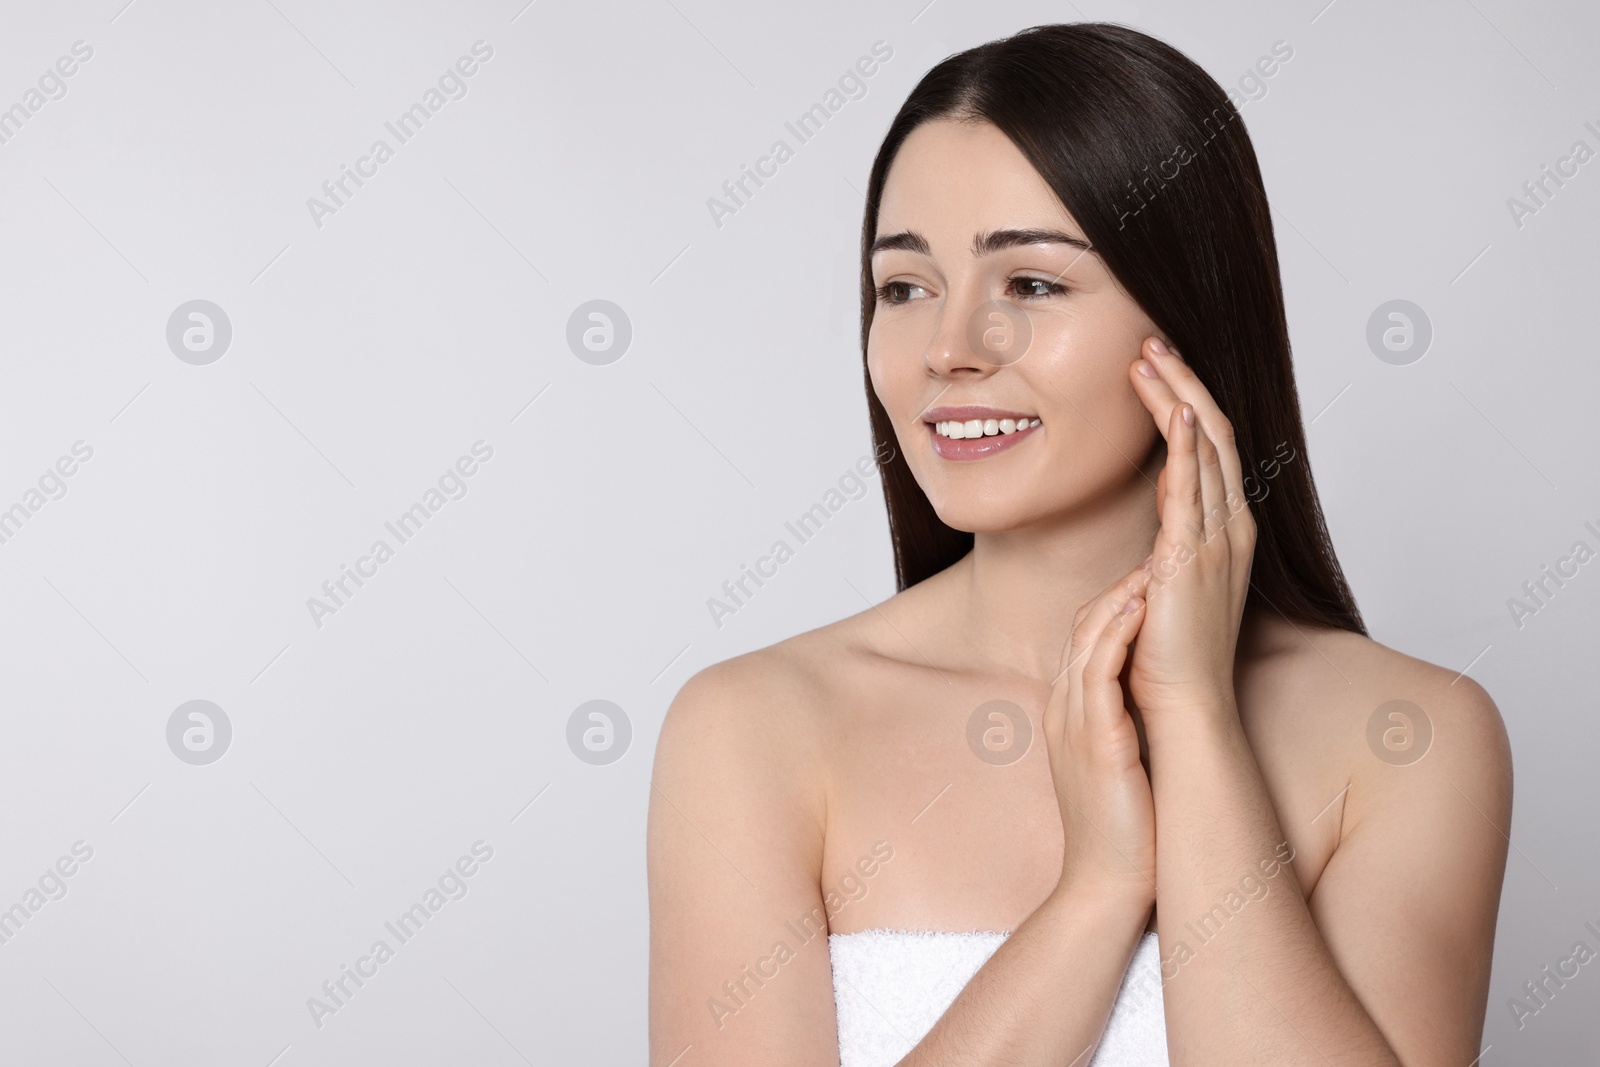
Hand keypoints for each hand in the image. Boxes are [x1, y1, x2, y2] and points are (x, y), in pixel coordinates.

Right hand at [1043, 565, 1157, 905]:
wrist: (1108, 887)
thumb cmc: (1126, 830)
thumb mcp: (1120, 760)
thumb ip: (1126, 720)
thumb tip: (1156, 694)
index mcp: (1071, 712)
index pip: (1086, 637)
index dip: (1118, 599)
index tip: (1156, 573)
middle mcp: (1065, 709)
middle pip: (1082, 625)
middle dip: (1119, 584)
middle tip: (1157, 551)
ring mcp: (1073, 723)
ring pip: (1087, 639)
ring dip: (1120, 596)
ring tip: (1154, 564)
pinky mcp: (1093, 740)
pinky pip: (1098, 671)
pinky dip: (1117, 633)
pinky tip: (1143, 608)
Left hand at [1125, 337, 1256, 719]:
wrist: (1183, 710)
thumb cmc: (1167, 660)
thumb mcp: (1162, 590)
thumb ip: (1159, 558)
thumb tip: (1143, 548)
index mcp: (1223, 534)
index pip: (1208, 450)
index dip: (1184, 403)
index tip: (1155, 368)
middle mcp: (1229, 529)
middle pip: (1213, 434)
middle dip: (1182, 382)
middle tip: (1149, 342)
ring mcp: (1217, 541)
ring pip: (1205, 448)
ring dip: (1177, 396)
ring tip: (1146, 356)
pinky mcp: (1192, 559)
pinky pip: (1194, 487)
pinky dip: (1187, 443)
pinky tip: (1175, 408)